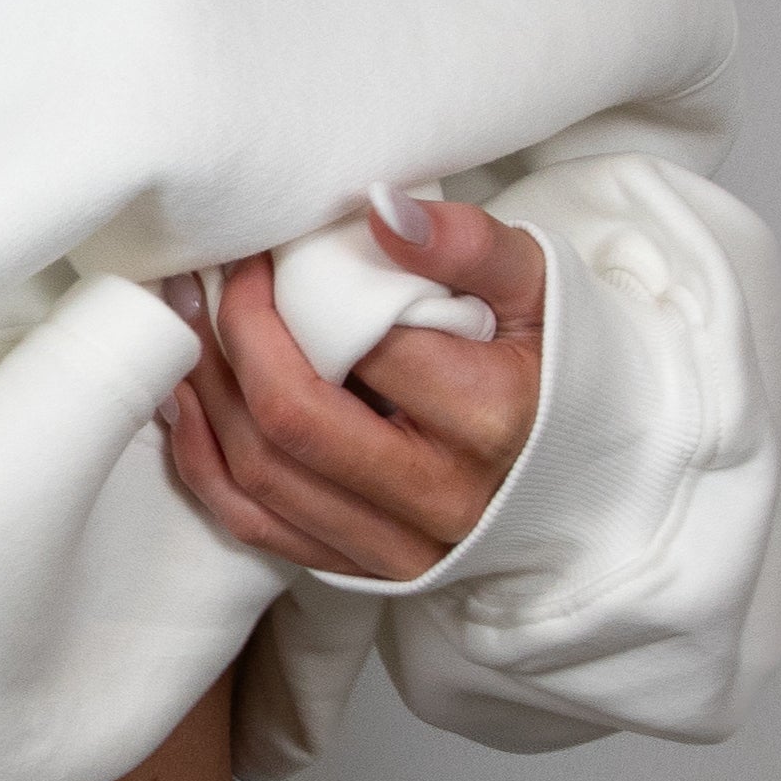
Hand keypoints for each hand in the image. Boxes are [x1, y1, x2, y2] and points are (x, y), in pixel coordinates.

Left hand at [163, 191, 549, 585]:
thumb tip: (379, 206)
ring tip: (185, 328)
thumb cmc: (560, 370)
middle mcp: (441, 498)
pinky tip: (187, 405)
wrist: (595, 478)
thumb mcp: (539, 290)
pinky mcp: (365, 574)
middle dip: (232, 340)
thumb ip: (467, 243)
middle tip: (206, 282)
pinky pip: (257, 527)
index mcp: (490, 417)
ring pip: (262, 479)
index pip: (361, 345)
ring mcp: (399, 549)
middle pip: (293, 421)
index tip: (260, 248)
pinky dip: (206, 465)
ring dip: (205, 399)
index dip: (289, 292)